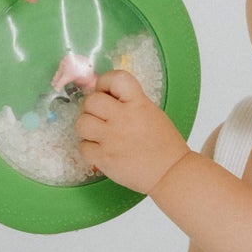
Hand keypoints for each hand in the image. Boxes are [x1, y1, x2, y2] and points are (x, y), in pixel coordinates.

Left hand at [75, 69, 186, 192]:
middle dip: (92, 107)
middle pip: (91, 101)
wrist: (170, 173)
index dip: (105, 82)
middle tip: (100, 116)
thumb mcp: (151, 112)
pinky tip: (100, 149)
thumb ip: (129, 102)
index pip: (115, 79)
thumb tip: (105, 96)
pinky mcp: (104, 157)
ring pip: (81, 123)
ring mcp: (112, 138)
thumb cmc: (164, 145)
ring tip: (98, 133)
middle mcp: (123, 118)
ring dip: (87, 127)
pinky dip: (89, 148)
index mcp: (138, 103)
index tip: (105, 90)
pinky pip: (82, 146)